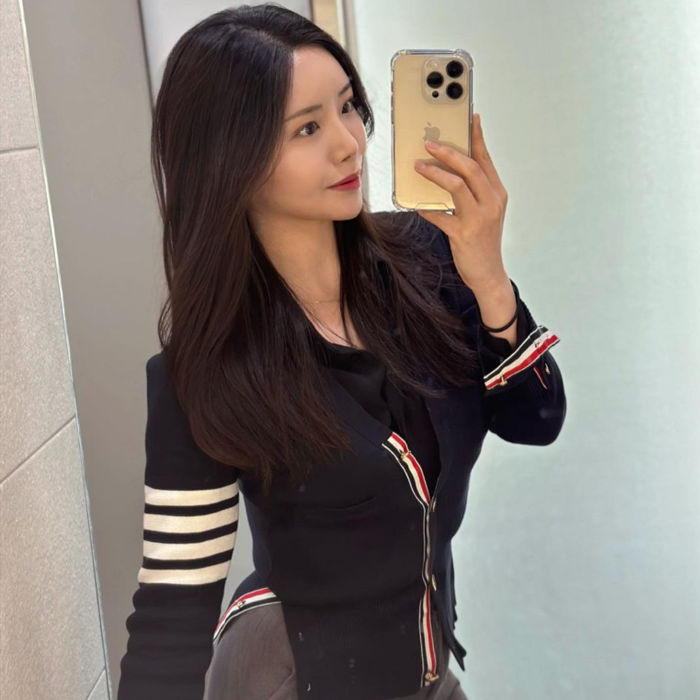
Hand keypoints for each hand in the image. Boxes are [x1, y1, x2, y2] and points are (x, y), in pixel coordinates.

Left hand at [414, 113, 508, 293]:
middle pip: (471, 168)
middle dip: (449, 152)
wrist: (488, 274)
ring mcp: (479, 219)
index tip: (469, 118)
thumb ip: (471, 193)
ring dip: (435, 173)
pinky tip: (416, 205)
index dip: (477, 137)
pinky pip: (441, 216)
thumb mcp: (484, 213)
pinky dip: (427, 209)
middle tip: (429, 143)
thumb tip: (446, 172)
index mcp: (497, 194)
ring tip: (418, 166)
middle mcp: (491, 203)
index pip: (485, 160)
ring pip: (457, 186)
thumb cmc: (482, 241)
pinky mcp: (464, 235)